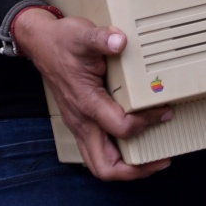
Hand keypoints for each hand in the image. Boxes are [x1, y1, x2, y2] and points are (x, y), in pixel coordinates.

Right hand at [11, 9, 171, 181]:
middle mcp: (82, 121)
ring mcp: (80, 124)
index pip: (120, 128)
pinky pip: (98, 151)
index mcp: (86, 103)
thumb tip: (119, 41)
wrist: (41, 43)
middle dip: (134, 170)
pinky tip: (134, 143)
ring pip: (100, 164)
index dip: (146, 123)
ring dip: (126, 169)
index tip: (164, 111)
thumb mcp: (83, 35)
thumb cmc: (62, 42)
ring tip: (151, 160)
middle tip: (160, 160)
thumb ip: (101, 39)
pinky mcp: (81, 122)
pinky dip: (118, 155)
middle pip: (105, 167)